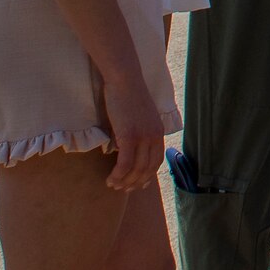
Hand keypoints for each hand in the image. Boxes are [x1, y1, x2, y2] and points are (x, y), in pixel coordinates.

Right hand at [100, 71, 165, 191]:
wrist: (124, 80)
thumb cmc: (126, 96)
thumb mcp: (137, 118)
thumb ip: (136, 134)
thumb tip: (124, 149)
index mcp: (158, 132)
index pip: (157, 160)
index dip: (148, 175)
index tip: (139, 184)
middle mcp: (154, 136)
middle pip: (148, 168)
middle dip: (136, 182)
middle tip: (123, 189)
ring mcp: (143, 136)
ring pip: (137, 168)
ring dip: (125, 181)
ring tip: (114, 186)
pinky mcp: (129, 135)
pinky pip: (125, 162)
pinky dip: (118, 174)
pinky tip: (111, 178)